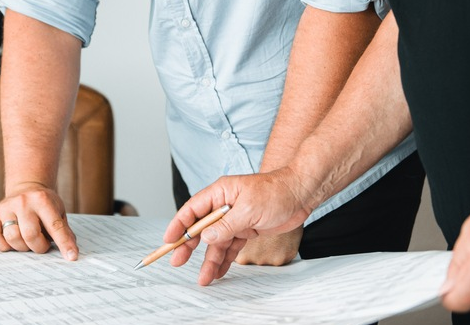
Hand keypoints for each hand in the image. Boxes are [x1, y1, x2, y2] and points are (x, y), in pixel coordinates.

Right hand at [0, 182, 78, 260]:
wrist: (25, 187)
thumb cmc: (44, 204)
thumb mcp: (58, 211)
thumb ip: (64, 230)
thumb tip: (71, 253)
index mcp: (42, 200)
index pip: (55, 226)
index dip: (64, 243)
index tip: (71, 257)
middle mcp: (23, 202)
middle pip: (30, 235)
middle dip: (39, 247)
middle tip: (42, 245)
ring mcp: (6, 208)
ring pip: (12, 238)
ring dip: (22, 247)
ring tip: (28, 242)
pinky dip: (3, 246)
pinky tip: (12, 243)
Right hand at [164, 167, 312, 284]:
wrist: (300, 194)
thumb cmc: (275, 192)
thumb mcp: (248, 209)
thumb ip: (225, 225)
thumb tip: (205, 238)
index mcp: (220, 192)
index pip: (192, 209)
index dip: (179, 225)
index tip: (169, 240)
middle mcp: (224, 205)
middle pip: (201, 228)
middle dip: (188, 246)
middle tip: (177, 262)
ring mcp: (235, 219)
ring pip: (216, 242)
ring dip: (209, 259)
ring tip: (203, 278)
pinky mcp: (246, 229)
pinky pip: (231, 247)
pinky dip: (225, 260)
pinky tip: (219, 272)